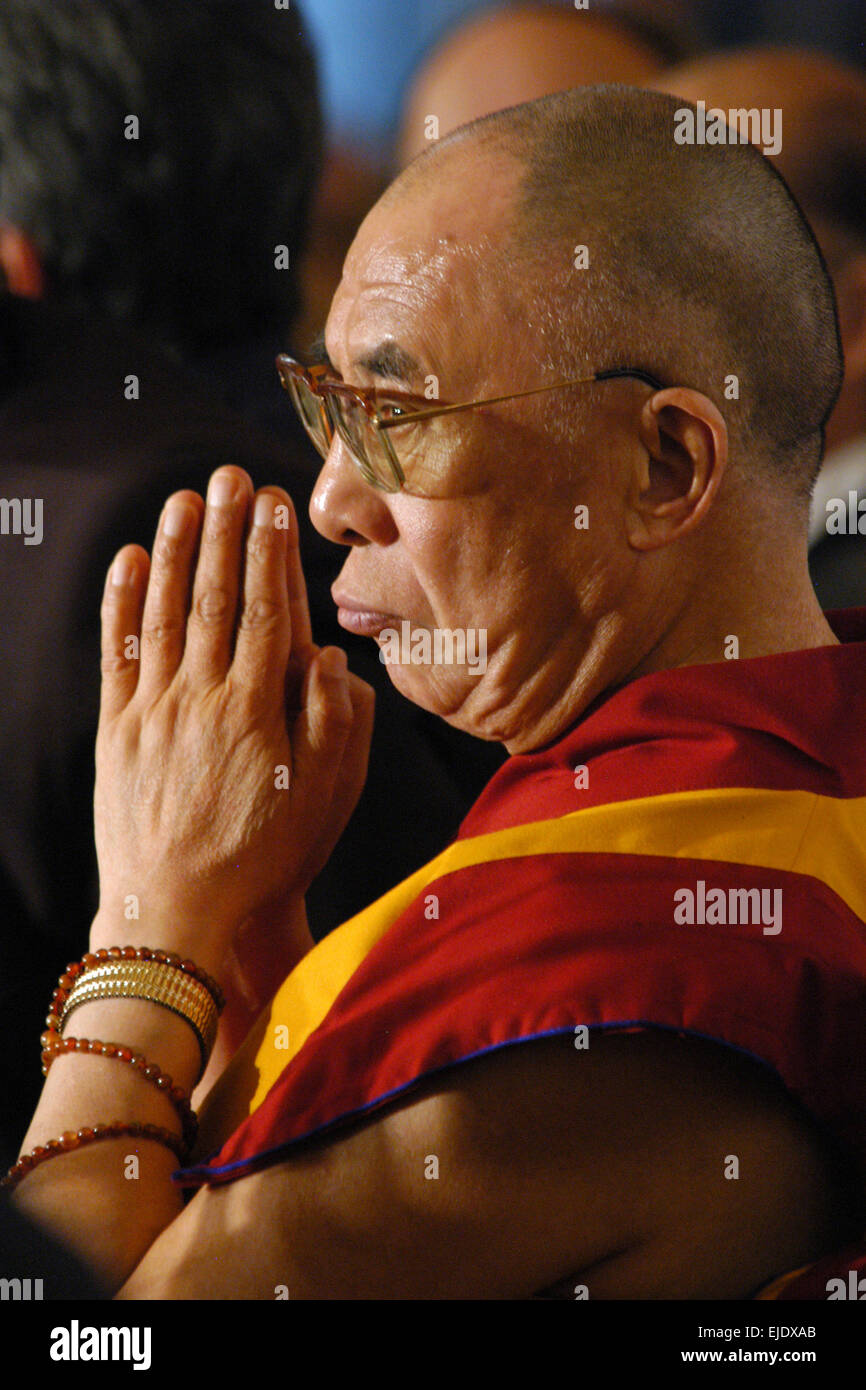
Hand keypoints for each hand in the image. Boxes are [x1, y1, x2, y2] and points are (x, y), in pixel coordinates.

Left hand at [92, 466, 373, 976]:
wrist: (177, 912)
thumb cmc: (264, 857)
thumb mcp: (325, 799)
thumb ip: (336, 723)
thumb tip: (331, 655)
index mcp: (256, 711)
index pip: (266, 611)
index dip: (270, 552)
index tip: (274, 504)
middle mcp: (201, 699)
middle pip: (214, 597)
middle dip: (224, 530)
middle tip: (231, 474)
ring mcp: (153, 712)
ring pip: (165, 613)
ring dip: (173, 549)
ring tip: (185, 498)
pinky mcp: (116, 730)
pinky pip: (117, 653)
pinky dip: (120, 603)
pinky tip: (127, 560)